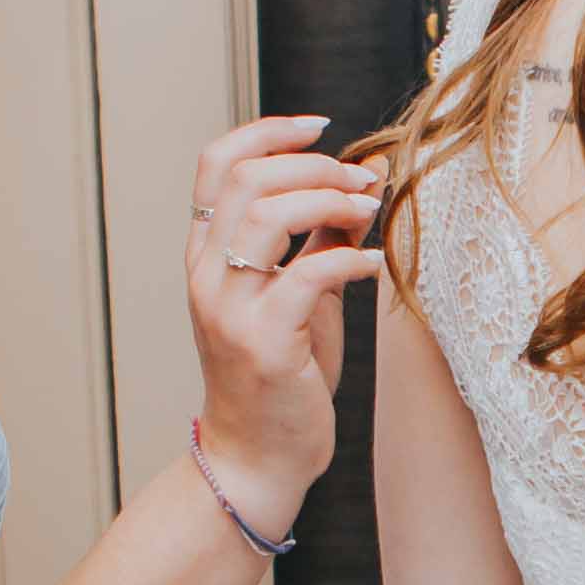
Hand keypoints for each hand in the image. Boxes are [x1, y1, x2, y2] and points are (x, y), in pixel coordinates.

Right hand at [187, 115, 390, 527]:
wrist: (257, 457)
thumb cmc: (282, 376)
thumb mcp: (301, 294)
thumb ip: (320, 237)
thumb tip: (363, 177)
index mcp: (206, 255)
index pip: (216, 163)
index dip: (267, 132)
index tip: (321, 127)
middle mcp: (206, 275)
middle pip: (248, 178)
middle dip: (316, 166)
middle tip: (362, 181)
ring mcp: (228, 308)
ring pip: (268, 216)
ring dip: (332, 201)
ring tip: (371, 213)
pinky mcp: (262, 342)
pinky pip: (308, 276)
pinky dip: (352, 259)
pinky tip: (379, 264)